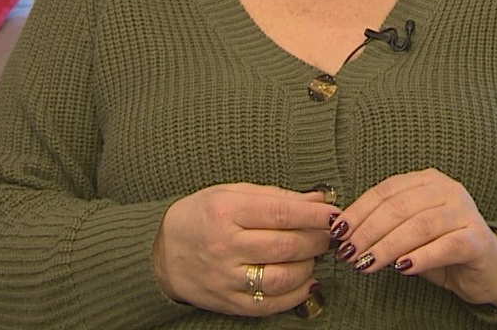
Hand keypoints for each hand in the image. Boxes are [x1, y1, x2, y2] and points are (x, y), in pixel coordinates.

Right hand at [153, 183, 338, 315]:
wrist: (162, 254)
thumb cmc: (201, 216)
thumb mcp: (231, 193)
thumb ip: (276, 195)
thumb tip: (319, 197)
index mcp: (225, 212)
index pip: (281, 212)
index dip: (315, 214)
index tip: (334, 213)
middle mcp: (225, 246)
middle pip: (286, 245)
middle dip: (317, 239)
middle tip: (330, 234)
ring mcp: (226, 278)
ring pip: (282, 277)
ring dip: (309, 266)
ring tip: (314, 256)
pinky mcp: (228, 302)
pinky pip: (270, 304)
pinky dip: (296, 294)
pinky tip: (305, 281)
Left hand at [330, 169, 496, 310]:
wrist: (487, 270)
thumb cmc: (442, 248)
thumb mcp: (409, 234)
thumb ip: (384, 227)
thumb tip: (344, 233)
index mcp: (428, 181)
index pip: (387, 190)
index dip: (359, 211)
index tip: (338, 232)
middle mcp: (449, 190)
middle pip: (400, 207)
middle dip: (368, 231)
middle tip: (349, 254)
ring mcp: (465, 212)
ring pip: (419, 225)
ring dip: (387, 246)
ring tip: (367, 264)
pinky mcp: (477, 239)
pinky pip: (445, 245)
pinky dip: (420, 257)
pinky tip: (402, 268)